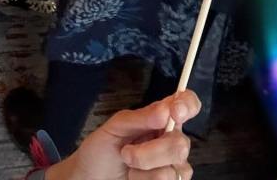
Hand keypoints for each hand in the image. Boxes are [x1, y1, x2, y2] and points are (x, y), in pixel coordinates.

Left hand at [52, 91, 199, 179]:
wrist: (89, 179)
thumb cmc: (101, 150)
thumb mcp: (115, 127)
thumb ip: (141, 118)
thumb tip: (166, 110)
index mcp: (160, 119)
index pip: (187, 104)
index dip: (187, 105)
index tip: (175, 113)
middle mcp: (170, 140)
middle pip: (182, 143)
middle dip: (152, 151)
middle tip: (126, 153)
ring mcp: (171, 165)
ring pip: (176, 167)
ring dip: (145, 168)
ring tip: (128, 167)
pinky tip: (134, 179)